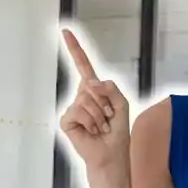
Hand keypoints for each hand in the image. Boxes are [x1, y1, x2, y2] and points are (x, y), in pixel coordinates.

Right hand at [58, 29, 130, 172]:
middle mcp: (81, 96)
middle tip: (108, 118)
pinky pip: (78, 111)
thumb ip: (110, 87)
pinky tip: (92, 131)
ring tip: (101, 127)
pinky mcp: (67, 120)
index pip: (83, 65)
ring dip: (99, 115)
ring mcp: (73, 108)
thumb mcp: (121, 104)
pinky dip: (90, 122)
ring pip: (86, 98)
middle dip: (104, 101)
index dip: (75, 49)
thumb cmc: (117, 132)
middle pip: (91, 84)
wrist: (111, 155)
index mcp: (94, 90)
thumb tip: (90, 82)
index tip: (65, 31)